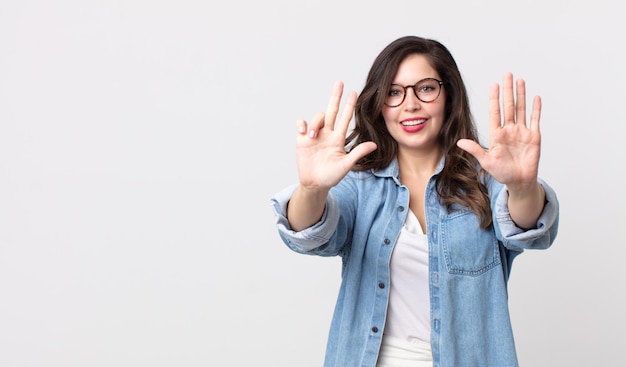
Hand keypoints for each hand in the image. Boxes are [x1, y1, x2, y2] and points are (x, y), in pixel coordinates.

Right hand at [295, 81, 376, 190]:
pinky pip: (301, 124)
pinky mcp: (302, 139)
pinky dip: (302, 124)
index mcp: (338, 138)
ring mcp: (315, 136)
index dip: (349, 105)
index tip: (354, 92)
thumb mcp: (346, 165)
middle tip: (340, 82)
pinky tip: (305, 131)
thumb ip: (358, 153)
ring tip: (314, 136)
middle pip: (332, 111)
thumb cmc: (332, 176)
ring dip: (316, 122)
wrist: (315, 184)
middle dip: (335, 96)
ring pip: (317, 118)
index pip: (345, 118)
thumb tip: (373, 144)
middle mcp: (327, 134)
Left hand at [457, 73, 540, 190]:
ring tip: (520, 80)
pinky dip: (536, 109)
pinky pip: (535, 120)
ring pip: (522, 109)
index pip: (495, 111)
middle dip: (508, 90)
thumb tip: (459, 142)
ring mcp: (522, 132)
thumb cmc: (502, 173)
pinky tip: (535, 97)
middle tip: (507, 74)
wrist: (519, 181)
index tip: (493, 85)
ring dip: (521, 95)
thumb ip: (475, 150)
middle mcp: (509, 129)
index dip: (494, 98)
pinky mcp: (534, 136)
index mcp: (497, 134)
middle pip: (509, 106)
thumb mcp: (486, 161)